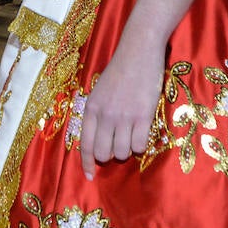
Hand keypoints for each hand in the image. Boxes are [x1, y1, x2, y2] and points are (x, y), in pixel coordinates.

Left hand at [79, 42, 163, 179]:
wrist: (138, 51)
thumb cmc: (120, 71)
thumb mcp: (100, 92)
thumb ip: (97, 114)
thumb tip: (100, 140)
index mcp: (90, 109)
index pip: (85, 145)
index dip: (87, 164)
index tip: (89, 176)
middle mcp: (104, 115)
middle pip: (103, 153)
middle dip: (110, 154)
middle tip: (118, 143)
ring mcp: (124, 117)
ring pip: (122, 153)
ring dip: (127, 149)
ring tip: (131, 134)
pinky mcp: (143, 116)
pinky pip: (140, 145)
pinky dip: (141, 144)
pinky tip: (142, 131)